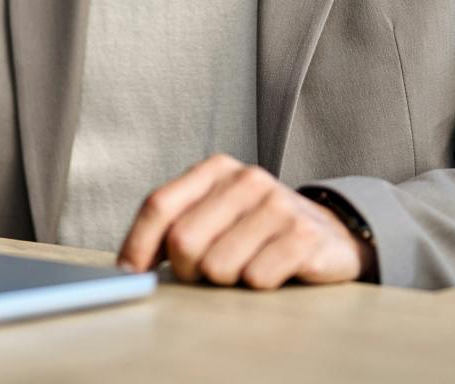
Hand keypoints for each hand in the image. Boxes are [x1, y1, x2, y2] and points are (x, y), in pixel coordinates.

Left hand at [117, 154, 374, 289]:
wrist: (328, 233)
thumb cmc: (256, 229)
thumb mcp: (215, 215)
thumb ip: (174, 226)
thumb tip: (127, 266)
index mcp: (215, 169)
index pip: (159, 204)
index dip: (137, 245)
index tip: (128, 276)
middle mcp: (246, 178)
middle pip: (184, 240)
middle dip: (187, 270)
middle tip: (206, 273)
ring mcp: (277, 203)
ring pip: (218, 266)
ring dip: (226, 281)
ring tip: (244, 267)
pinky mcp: (303, 234)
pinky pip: (256, 278)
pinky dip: (256, 285)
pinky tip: (271, 270)